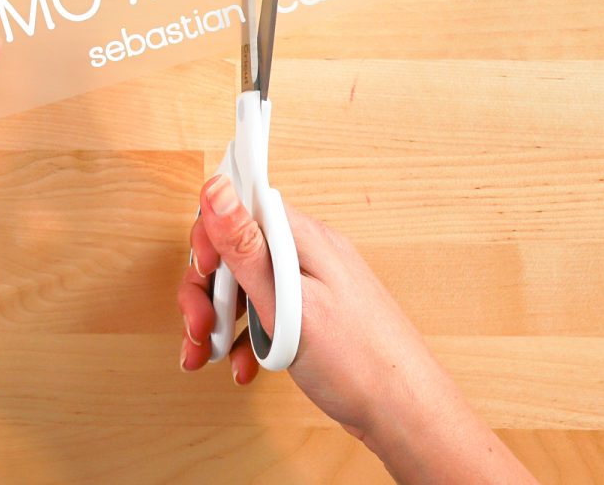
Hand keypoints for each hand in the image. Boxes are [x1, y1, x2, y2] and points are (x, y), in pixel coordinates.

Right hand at [177, 175, 535, 483]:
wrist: (405, 415)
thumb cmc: (358, 363)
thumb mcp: (289, 306)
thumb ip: (247, 248)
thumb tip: (219, 187)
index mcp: (303, 239)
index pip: (239, 209)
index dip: (210, 238)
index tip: (203, 272)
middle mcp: (306, 253)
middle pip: (235, 251)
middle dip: (207, 290)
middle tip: (199, 326)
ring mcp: (308, 284)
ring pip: (244, 285)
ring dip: (218, 319)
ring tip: (208, 353)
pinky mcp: (310, 312)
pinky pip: (263, 311)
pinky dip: (242, 336)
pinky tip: (240, 364)